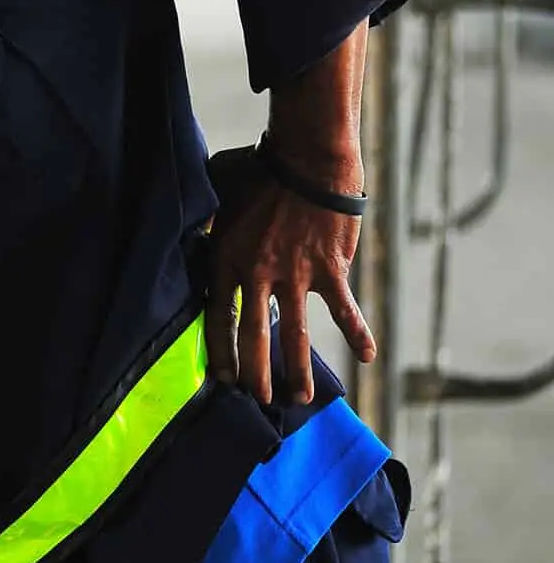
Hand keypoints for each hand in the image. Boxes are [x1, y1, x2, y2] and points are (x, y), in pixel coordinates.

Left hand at [205, 168, 375, 405]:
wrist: (308, 160)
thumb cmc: (259, 170)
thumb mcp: (217, 193)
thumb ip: (208, 220)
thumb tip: (197, 229)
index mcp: (227, 259)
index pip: (218, 316)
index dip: (220, 351)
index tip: (221, 380)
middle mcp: (259, 275)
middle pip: (254, 336)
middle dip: (255, 374)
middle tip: (257, 402)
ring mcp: (296, 277)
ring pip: (295, 335)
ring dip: (297, 370)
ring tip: (300, 399)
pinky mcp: (330, 272)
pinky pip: (344, 311)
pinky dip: (358, 334)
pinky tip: (367, 357)